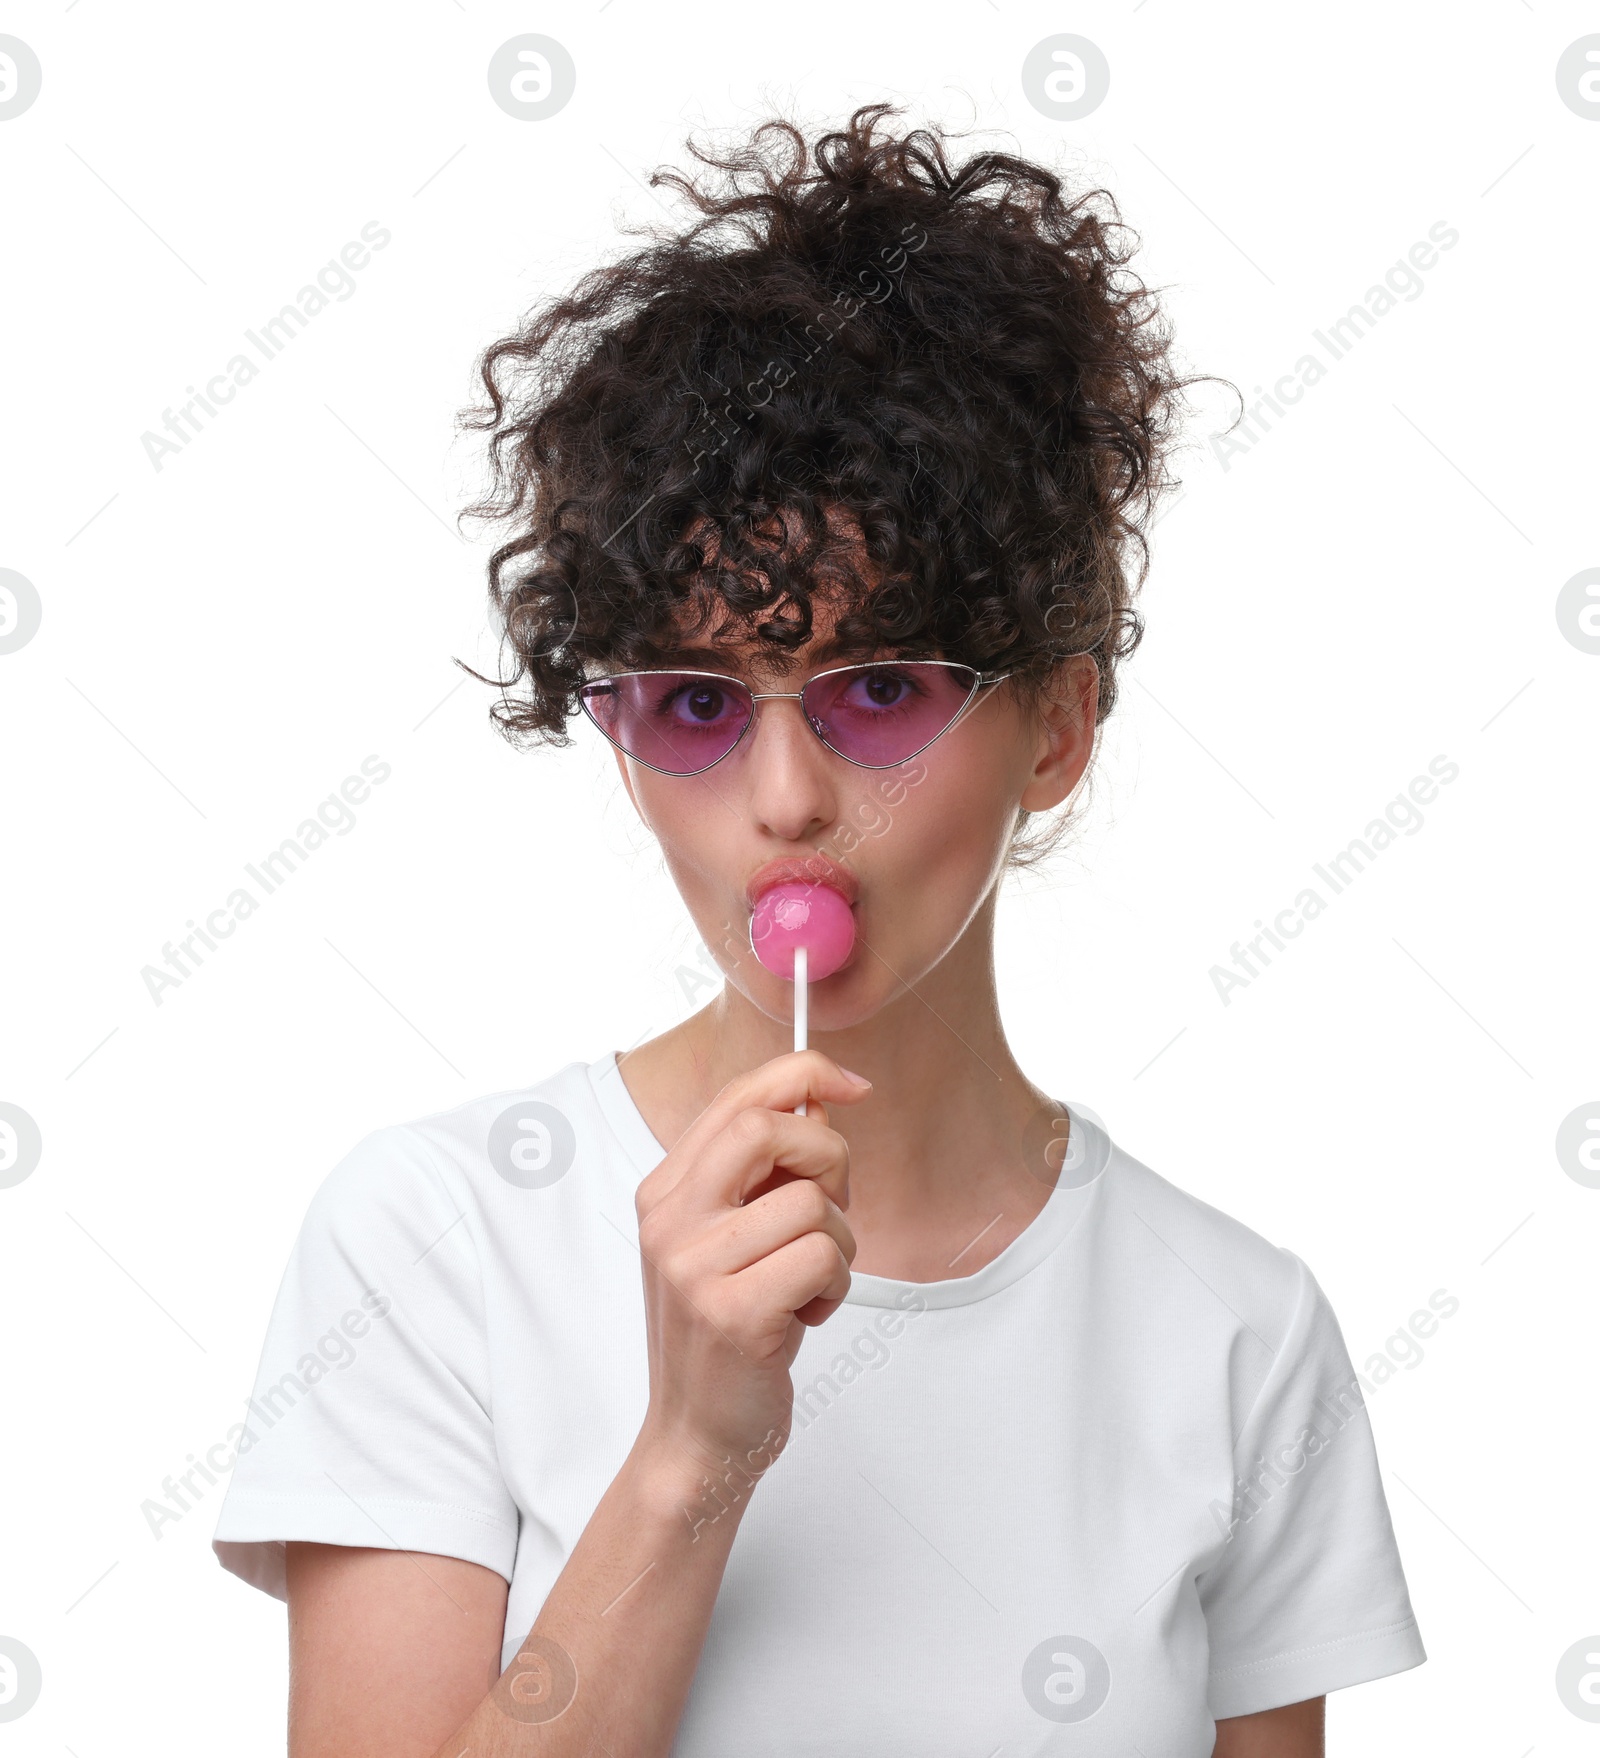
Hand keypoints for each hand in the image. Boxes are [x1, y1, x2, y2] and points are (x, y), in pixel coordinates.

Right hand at [632, 1049, 869, 1489]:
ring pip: (812, 1204)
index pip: (738, 1097)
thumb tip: (819, 1101)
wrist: (695, 1438)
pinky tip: (806, 1315)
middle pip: (767, 1129)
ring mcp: (694, 1267)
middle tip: (834, 1207)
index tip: (852, 1086)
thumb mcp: (732, 1239)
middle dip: (830, 1157)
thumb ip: (763, 1171)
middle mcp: (669, 1220)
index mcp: (665, 1190)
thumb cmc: (727, 1329)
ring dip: (839, 1245)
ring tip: (809, 1284)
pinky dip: (835, 1286)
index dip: (805, 1075)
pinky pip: (822, 1258)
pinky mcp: (732, 1313)